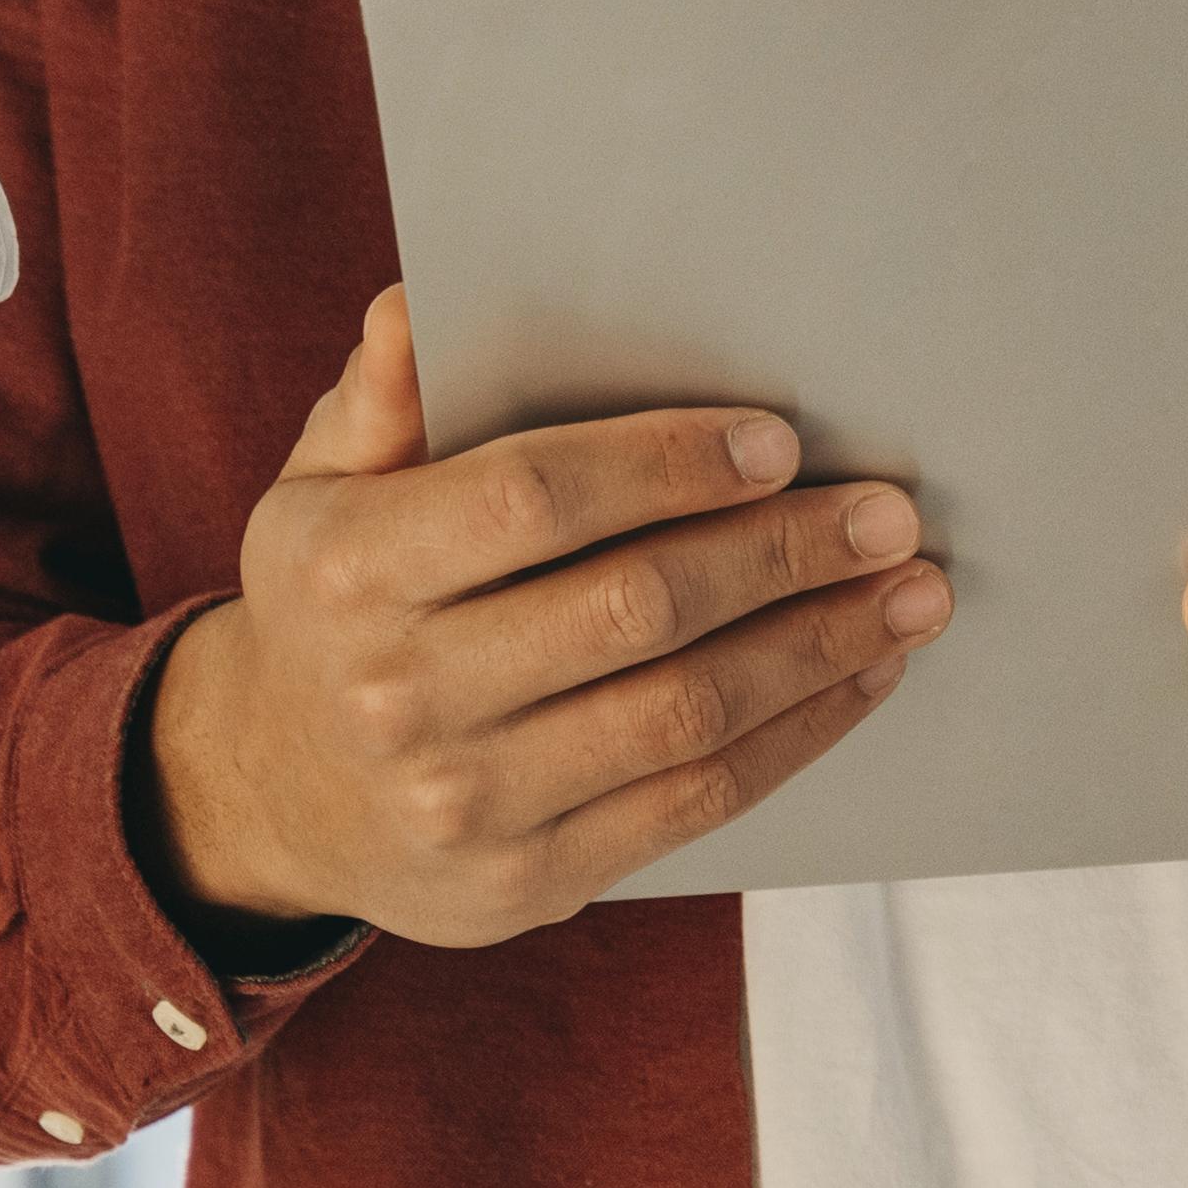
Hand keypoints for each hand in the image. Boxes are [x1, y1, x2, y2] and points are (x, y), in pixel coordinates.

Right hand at [140, 294, 947, 949]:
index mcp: (353, 570)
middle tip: (889, 516)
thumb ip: (382, 401)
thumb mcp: (321, 492)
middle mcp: (401, 692)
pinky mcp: (529, 880)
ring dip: (820, 648)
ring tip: (911, 595)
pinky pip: (694, 801)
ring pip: (685, 713)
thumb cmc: (335, 609)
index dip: (667, 466)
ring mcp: (466, 800)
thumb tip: (421, 307)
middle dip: (783, 555)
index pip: (534, 501)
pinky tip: (860, 676)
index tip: (778, 444)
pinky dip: (796, 735)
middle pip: (636, 610)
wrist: (276, 796)